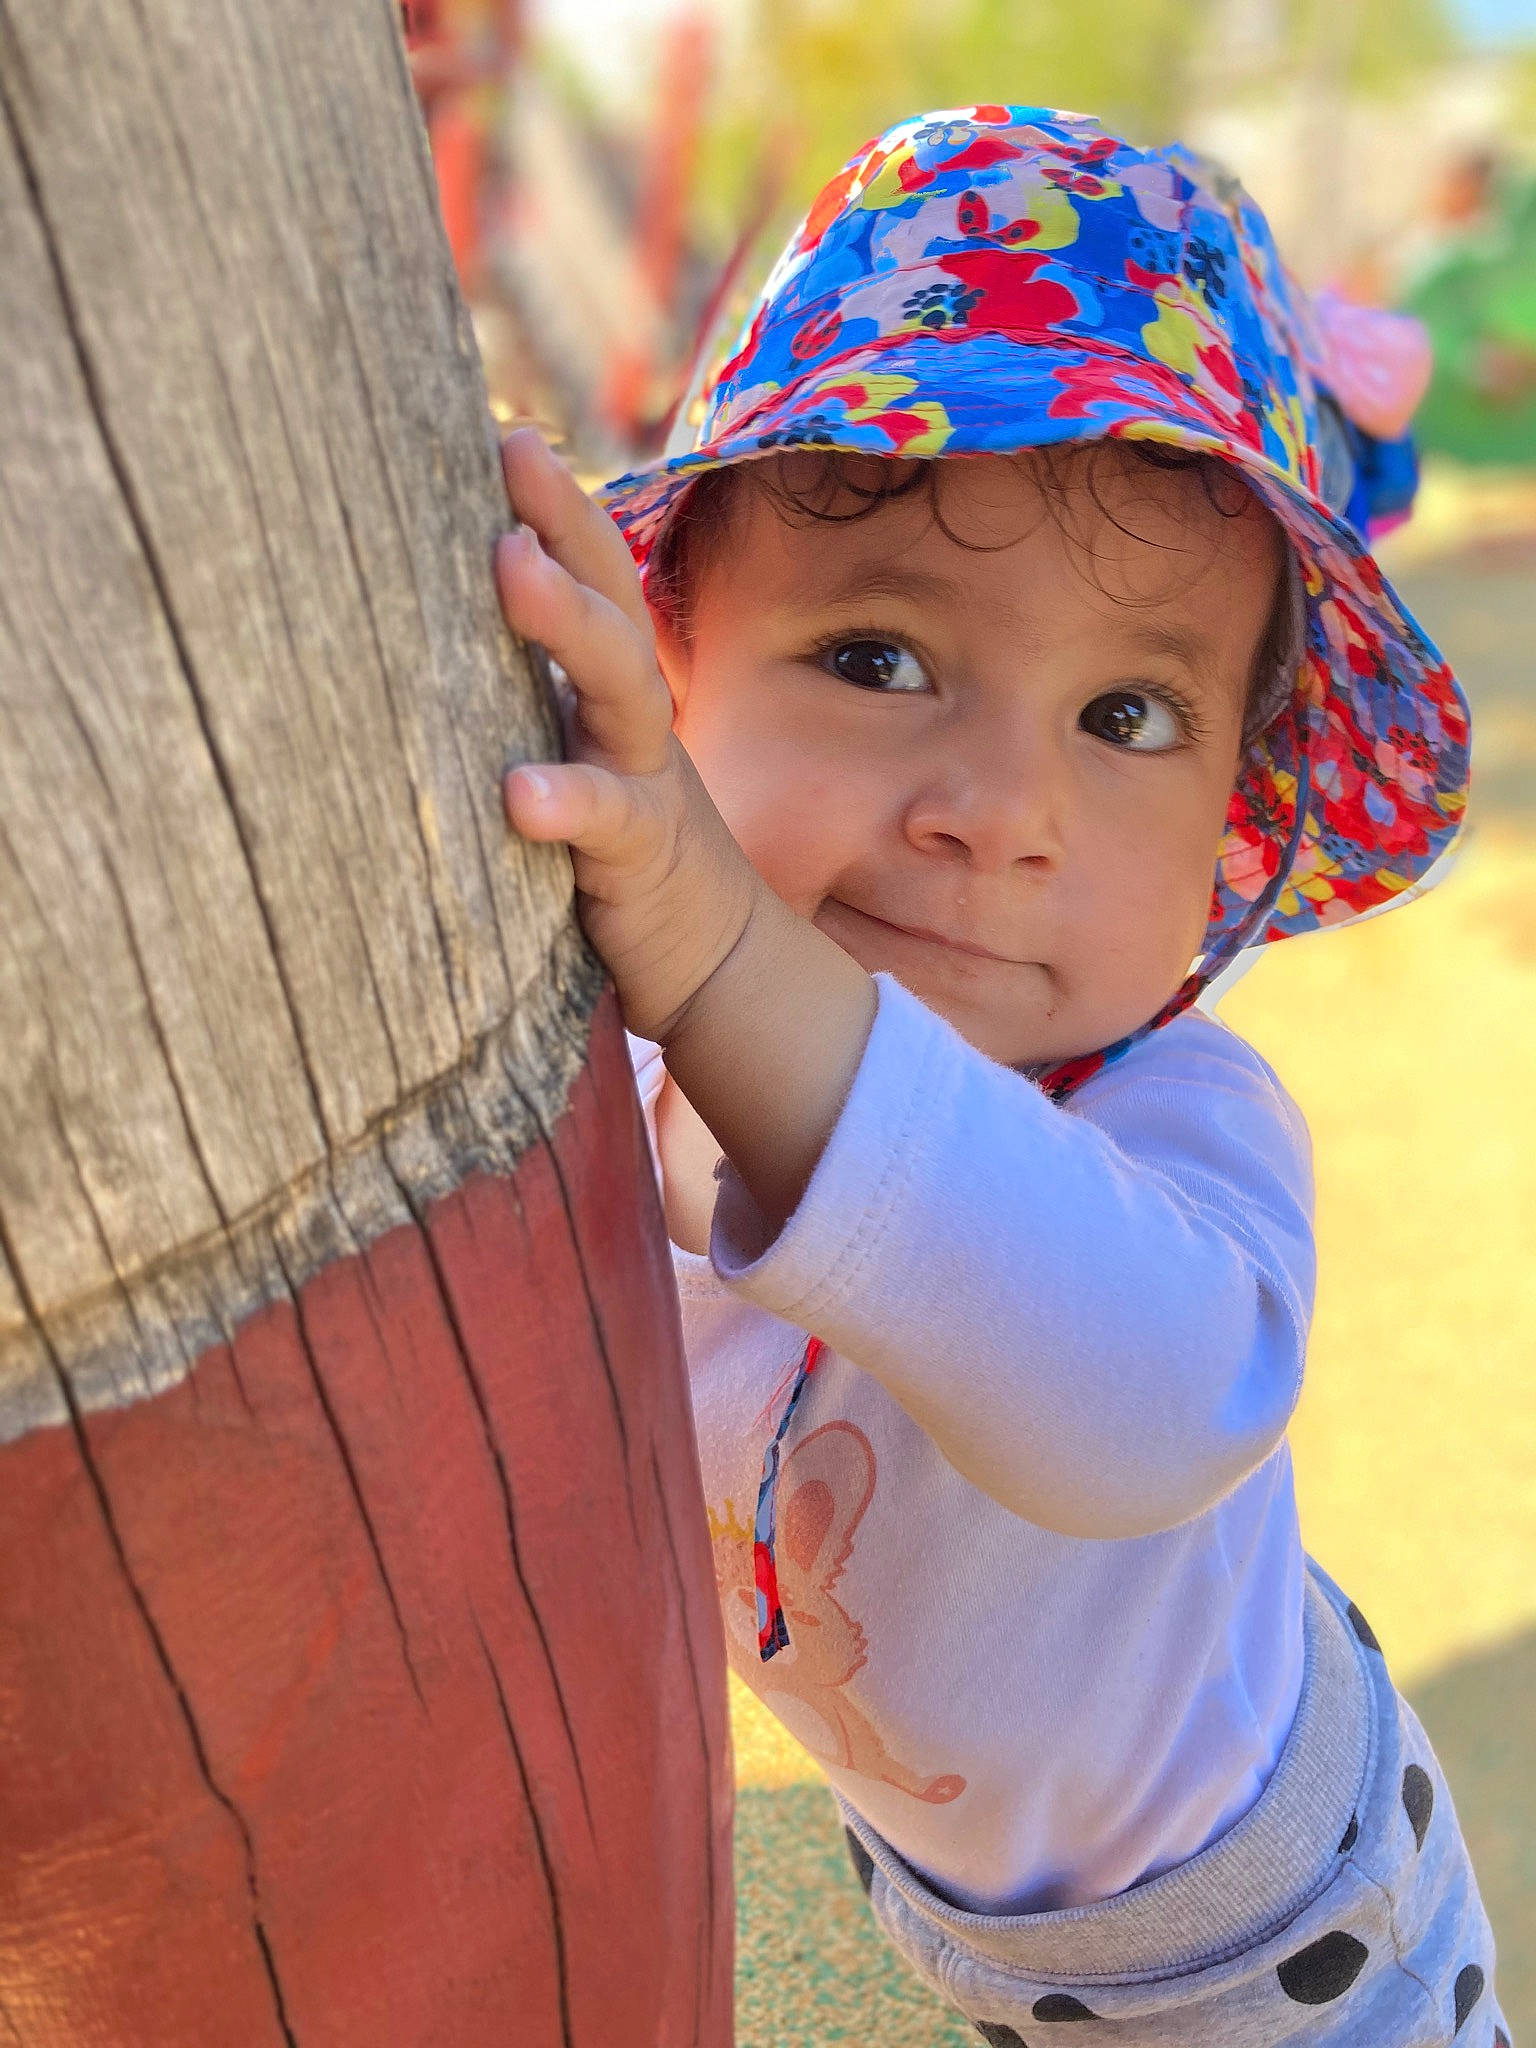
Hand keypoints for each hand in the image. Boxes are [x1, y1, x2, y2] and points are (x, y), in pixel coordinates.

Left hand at [496, 429, 761, 1045]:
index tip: (493, 421)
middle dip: (565, 519)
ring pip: (619, 685)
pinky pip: (608, 821)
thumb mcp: (565, 755)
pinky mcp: (641, 858)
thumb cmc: (610, 850)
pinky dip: (565, 801)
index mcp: (605, 688)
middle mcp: (629, 717)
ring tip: (509, 567)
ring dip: (567, 623)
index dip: (550, 499)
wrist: (713, 959)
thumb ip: (511, 698)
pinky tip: (517, 794)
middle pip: (609, 599)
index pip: (586, 572)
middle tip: (512, 447)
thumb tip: (399, 633)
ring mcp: (643, 779)